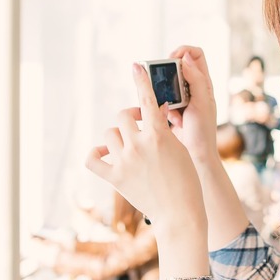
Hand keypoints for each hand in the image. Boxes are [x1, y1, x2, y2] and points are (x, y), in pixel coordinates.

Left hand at [85, 63, 206, 235]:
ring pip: (109, 134)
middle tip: (140, 126)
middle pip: (123, 116)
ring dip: (118, 136)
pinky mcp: (114, 178)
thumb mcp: (180, 148)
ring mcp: (124, 161)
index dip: (141, 80)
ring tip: (128, 146)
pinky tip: (105, 153)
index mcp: (159, 135)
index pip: (147, 100)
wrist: (179, 213)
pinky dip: (95, 153)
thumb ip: (164, 128)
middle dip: (131, 118)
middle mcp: (139, 145)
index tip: (136, 66)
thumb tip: (154, 111)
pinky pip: (92, 158)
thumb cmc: (186, 180)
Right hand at [166, 46, 218, 166]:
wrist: (196, 155)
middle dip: (168, 73)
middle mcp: (193, 87)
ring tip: (170, 108)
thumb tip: (186, 58)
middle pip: (177, 66)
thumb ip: (196, 80)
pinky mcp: (170, 109)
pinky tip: (169, 119)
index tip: (172, 59)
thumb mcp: (202, 103)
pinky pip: (159, 99)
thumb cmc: (203, 131)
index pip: (196, 54)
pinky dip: (160, 105)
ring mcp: (181, 98)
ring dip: (164, 92)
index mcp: (204, 82)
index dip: (183, 51)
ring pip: (166, 83)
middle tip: (164, 83)